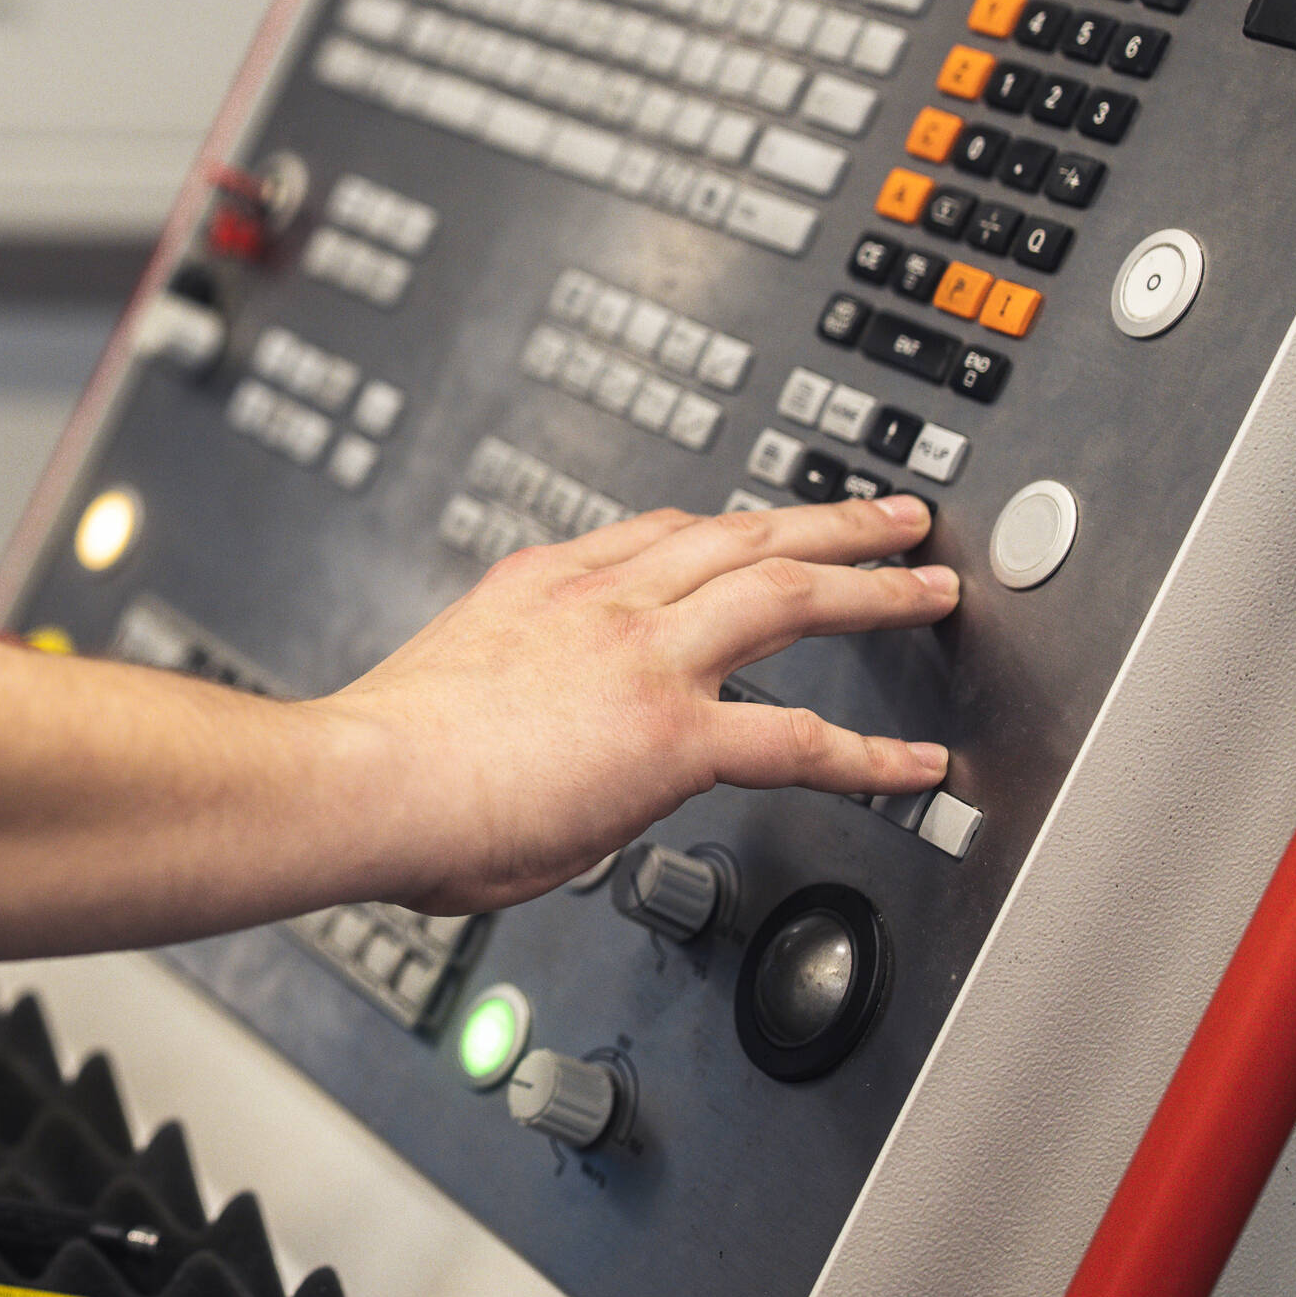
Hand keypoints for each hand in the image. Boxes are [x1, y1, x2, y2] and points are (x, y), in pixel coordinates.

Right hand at [337, 493, 954, 912]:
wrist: (366, 779)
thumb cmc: (381, 760)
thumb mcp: (453, 685)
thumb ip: (511, 703)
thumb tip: (530, 759)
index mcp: (539, 585)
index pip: (655, 535)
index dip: (726, 529)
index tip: (761, 527)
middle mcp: (601, 601)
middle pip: (741, 534)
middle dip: (827, 521)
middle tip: (890, 517)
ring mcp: (643, 657)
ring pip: (785, 592)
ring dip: (870, 586)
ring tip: (930, 588)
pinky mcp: (672, 732)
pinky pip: (799, 738)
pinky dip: (870, 755)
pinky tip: (916, 768)